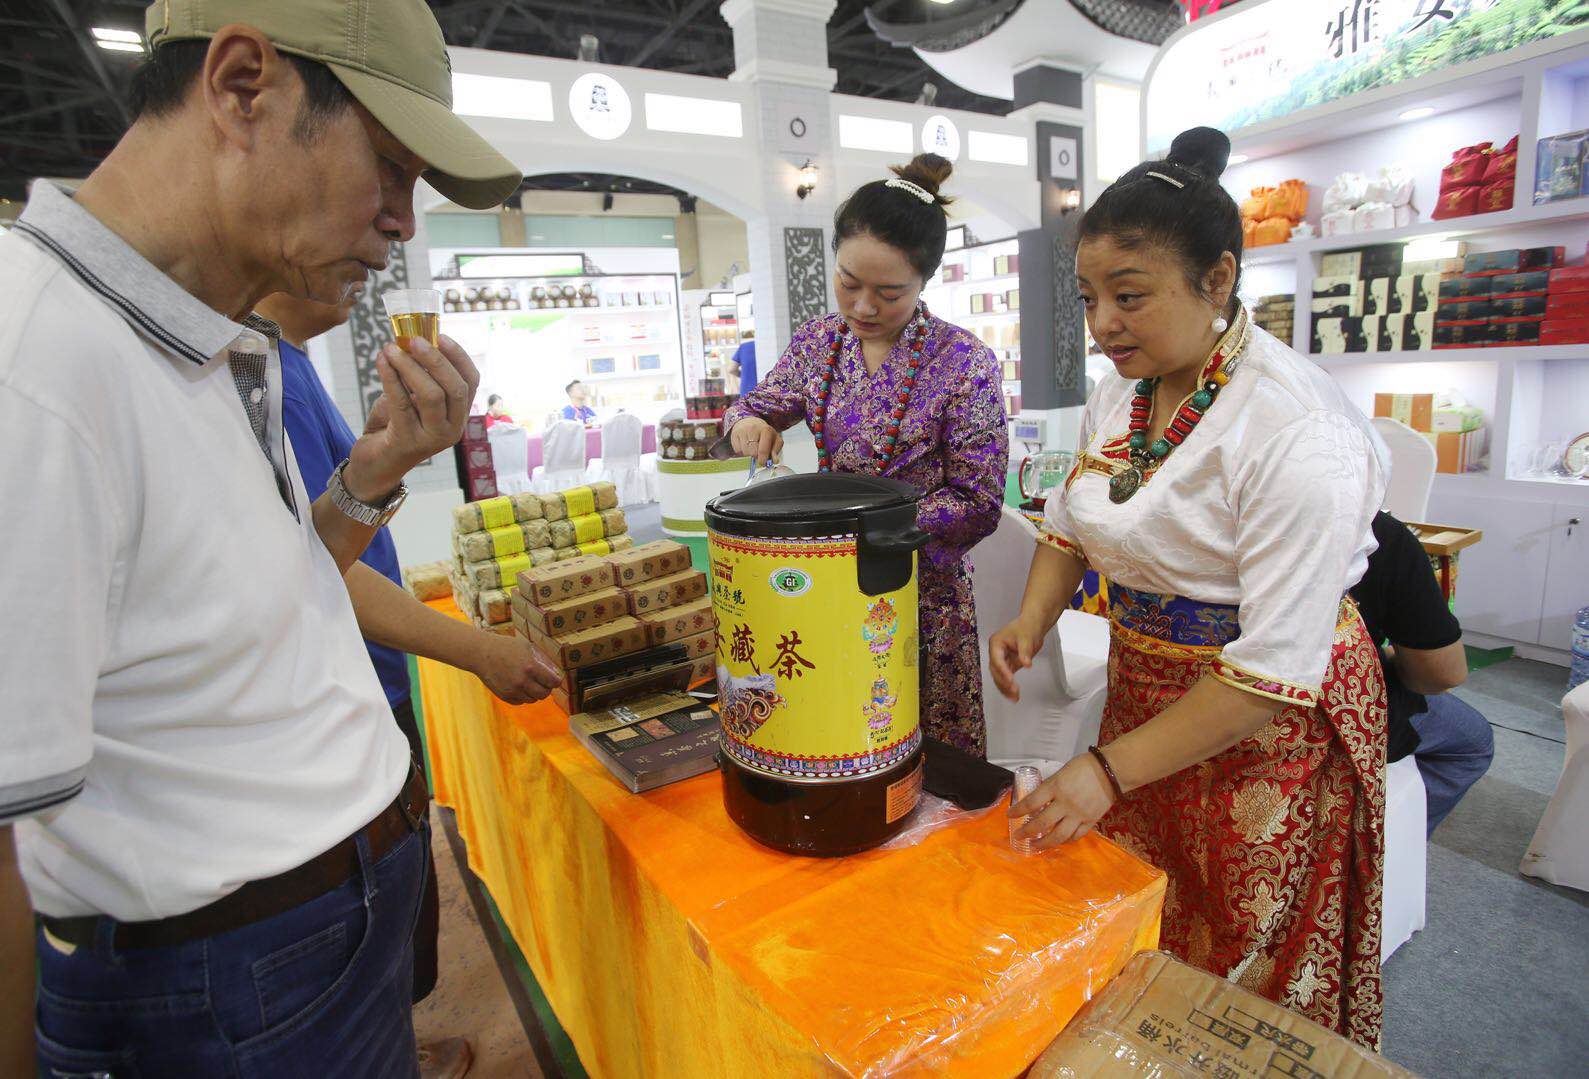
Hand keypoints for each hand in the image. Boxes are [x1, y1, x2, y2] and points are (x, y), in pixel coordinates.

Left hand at [345, 334, 479, 501]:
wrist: (375, 466)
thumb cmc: (395, 427)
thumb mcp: (412, 400)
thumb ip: (417, 377)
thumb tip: (411, 340)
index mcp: (458, 416)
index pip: (471, 382)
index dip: (459, 356)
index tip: (440, 335)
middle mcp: (452, 429)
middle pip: (455, 388)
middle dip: (435, 360)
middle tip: (413, 340)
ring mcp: (432, 439)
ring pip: (431, 396)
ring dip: (410, 367)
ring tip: (391, 348)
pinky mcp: (408, 442)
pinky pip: (401, 403)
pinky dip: (390, 377)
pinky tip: (381, 361)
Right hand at [471, 632, 559, 704]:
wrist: (481, 654)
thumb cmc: (506, 647)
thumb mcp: (527, 647)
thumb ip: (543, 660)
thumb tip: (556, 673)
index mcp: (530, 667)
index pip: (554, 682)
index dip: (556, 680)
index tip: (555, 678)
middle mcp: (522, 681)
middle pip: (545, 694)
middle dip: (547, 688)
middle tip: (543, 681)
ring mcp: (513, 690)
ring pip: (533, 699)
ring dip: (534, 692)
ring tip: (529, 681)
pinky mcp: (504, 696)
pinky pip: (521, 702)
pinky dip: (523, 696)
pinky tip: (519, 685)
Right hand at [729, 417, 782, 466]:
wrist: (750, 422)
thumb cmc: (764, 434)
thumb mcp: (775, 440)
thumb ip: (776, 451)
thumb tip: (775, 460)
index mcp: (766, 430)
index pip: (763, 450)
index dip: (763, 460)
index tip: (763, 463)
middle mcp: (753, 429)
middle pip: (753, 453)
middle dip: (756, 456)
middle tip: (758, 453)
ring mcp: (743, 431)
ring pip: (745, 452)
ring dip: (749, 453)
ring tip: (752, 447)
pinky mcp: (734, 434)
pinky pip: (737, 450)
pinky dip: (742, 451)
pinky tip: (745, 444)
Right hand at [988, 615, 1045, 701]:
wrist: (1033, 625)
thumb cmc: (1028, 627)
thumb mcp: (1027, 638)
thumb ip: (1025, 652)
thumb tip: (1027, 664)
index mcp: (996, 643)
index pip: (997, 659)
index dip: (1003, 670)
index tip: (1011, 679)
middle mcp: (996, 652)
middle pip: (995, 670)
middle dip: (1004, 682)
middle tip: (1014, 691)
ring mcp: (1001, 660)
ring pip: (999, 677)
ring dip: (1005, 688)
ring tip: (1015, 698)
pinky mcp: (1008, 665)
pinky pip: (1006, 678)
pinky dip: (1009, 687)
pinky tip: (1014, 696)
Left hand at [1010, 752, 1117, 849]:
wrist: (1111, 771)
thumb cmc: (1084, 766)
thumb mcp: (1061, 772)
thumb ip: (1050, 787)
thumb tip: (1037, 800)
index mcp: (1055, 787)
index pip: (1031, 802)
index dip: (1018, 811)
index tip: (1009, 816)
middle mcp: (1065, 803)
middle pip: (1042, 823)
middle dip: (1027, 832)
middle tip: (1018, 836)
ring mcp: (1078, 815)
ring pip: (1058, 836)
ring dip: (1044, 843)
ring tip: (1034, 846)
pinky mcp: (1090, 821)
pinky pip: (1075, 836)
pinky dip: (1065, 841)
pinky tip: (1058, 842)